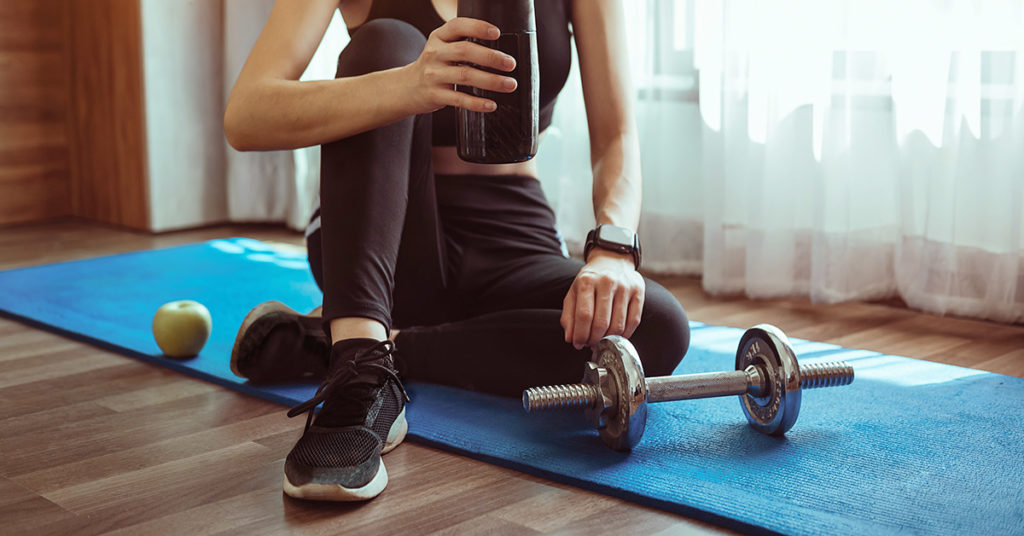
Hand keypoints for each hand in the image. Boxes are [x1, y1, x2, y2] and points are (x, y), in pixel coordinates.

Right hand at [402, 18, 517, 114]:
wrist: (407, 88)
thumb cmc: (434, 66)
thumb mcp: (442, 47)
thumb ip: (463, 43)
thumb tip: (500, 50)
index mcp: (439, 37)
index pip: (458, 26)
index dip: (478, 27)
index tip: (496, 33)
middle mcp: (435, 53)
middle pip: (465, 51)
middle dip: (492, 57)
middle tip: (511, 63)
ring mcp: (433, 75)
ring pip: (465, 75)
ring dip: (491, 81)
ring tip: (509, 84)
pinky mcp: (435, 95)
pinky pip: (459, 99)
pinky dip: (477, 103)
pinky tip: (491, 104)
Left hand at [561, 250, 644, 349]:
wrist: (612, 260)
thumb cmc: (591, 280)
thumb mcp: (574, 293)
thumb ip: (569, 316)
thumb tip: (571, 338)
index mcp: (587, 281)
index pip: (584, 315)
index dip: (580, 334)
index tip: (578, 343)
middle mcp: (607, 282)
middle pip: (601, 322)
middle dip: (594, 340)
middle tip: (590, 344)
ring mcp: (625, 286)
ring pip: (618, 324)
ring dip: (609, 339)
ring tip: (602, 341)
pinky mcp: (638, 291)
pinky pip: (633, 321)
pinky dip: (624, 334)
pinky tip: (616, 336)